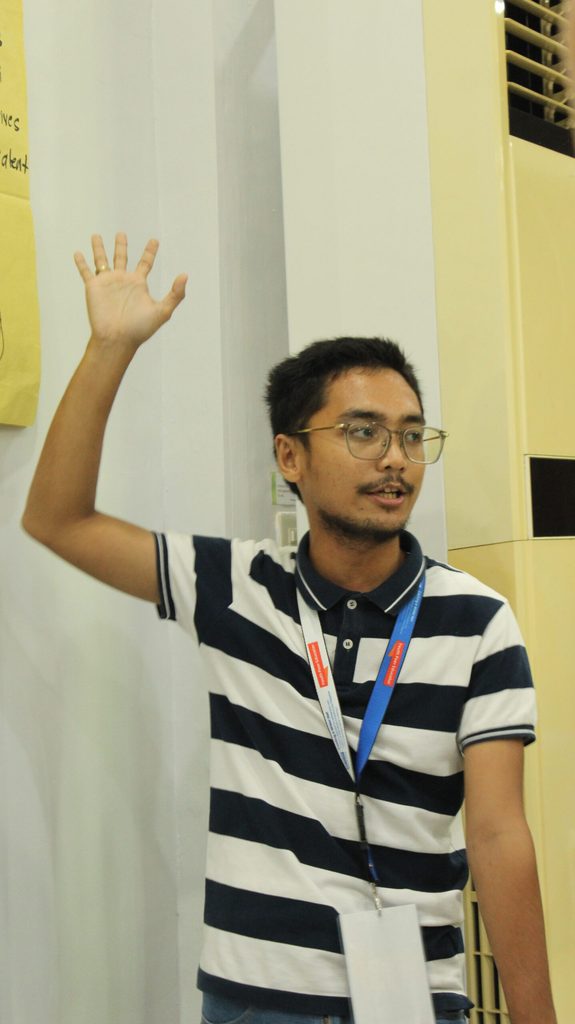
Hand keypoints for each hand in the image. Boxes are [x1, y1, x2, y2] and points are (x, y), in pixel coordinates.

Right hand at [74, 232, 186, 349]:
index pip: (145, 263)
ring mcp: (107, 283)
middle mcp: (123, 281)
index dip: (150, 251)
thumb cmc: (140, 328)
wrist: (117, 339)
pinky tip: (77, 253)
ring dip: (99, 248)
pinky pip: (86, 272)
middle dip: (121, 245)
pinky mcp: (93, 287)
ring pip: (102, 260)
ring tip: (96, 236)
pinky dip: (81, 263)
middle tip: (121, 233)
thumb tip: (185, 275)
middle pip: (122, 257)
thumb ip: (175, 294)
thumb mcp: (163, 311)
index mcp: (138, 284)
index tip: (154, 240)